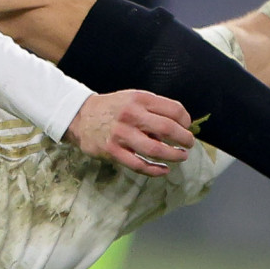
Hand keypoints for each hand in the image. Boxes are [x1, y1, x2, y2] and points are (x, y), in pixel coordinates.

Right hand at [64, 91, 194, 177]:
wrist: (80, 116)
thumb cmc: (113, 108)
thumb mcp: (133, 98)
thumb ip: (154, 109)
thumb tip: (181, 125)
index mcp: (140, 99)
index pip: (174, 110)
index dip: (186, 120)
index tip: (187, 127)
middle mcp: (131, 115)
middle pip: (167, 130)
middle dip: (184, 139)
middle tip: (189, 144)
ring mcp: (121, 135)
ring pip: (155, 150)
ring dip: (174, 155)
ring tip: (181, 156)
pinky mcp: (113, 151)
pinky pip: (139, 165)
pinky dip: (155, 170)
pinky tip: (164, 170)